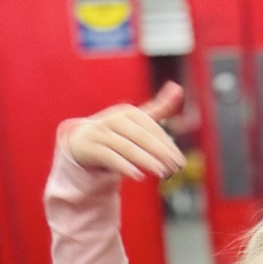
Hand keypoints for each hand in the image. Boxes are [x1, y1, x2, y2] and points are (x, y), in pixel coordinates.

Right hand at [59, 83, 185, 179]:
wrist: (82, 142)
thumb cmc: (116, 132)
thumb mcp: (137, 121)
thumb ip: (158, 108)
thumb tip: (177, 87)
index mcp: (128, 113)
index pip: (151, 128)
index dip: (167, 144)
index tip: (180, 161)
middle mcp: (114, 120)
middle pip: (140, 136)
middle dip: (160, 153)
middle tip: (175, 169)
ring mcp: (100, 133)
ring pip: (126, 147)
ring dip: (145, 160)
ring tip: (162, 173)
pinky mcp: (90, 148)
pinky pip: (109, 157)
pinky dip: (124, 166)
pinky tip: (139, 176)